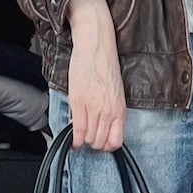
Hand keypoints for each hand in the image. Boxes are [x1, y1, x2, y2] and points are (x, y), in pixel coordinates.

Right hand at [65, 0, 124, 151]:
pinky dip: (74, 139)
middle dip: (94, 143)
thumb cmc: (105, 65)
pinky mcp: (79, 102)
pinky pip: (78, 129)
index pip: (116, 141)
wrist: (96, 46)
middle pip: (101, 142)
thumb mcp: (116, 91)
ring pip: (89, 138)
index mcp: (120, 108)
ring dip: (84, 140)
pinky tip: (73, 140)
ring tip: (80, 135)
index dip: (107, 146)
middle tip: (88, 138)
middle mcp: (109, 111)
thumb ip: (111, 109)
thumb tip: (105, 124)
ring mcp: (94, 108)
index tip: (101, 143)